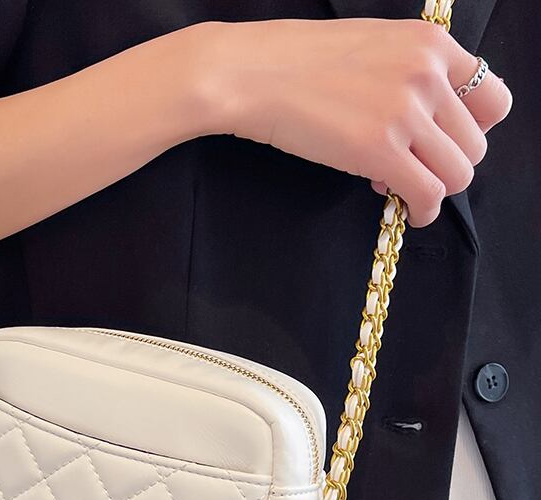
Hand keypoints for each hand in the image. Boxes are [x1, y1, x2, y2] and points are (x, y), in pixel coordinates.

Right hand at [192, 18, 512, 226]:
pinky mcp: (380, 151)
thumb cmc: (292, 61)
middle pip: (476, 143)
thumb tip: (421, 118)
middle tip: (412, 170)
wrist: (249, 73)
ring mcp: (406, 113)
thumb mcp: (368, 47)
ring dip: (435, 190)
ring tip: (401, 189)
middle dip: (448, 164)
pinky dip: (423, 211)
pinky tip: (406, 212)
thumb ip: (406, 74)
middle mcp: (429, 75)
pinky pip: (428, 194)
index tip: (444, 145)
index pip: (492, 98)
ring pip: (459, 173)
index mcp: (431, 44)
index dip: (472, 130)